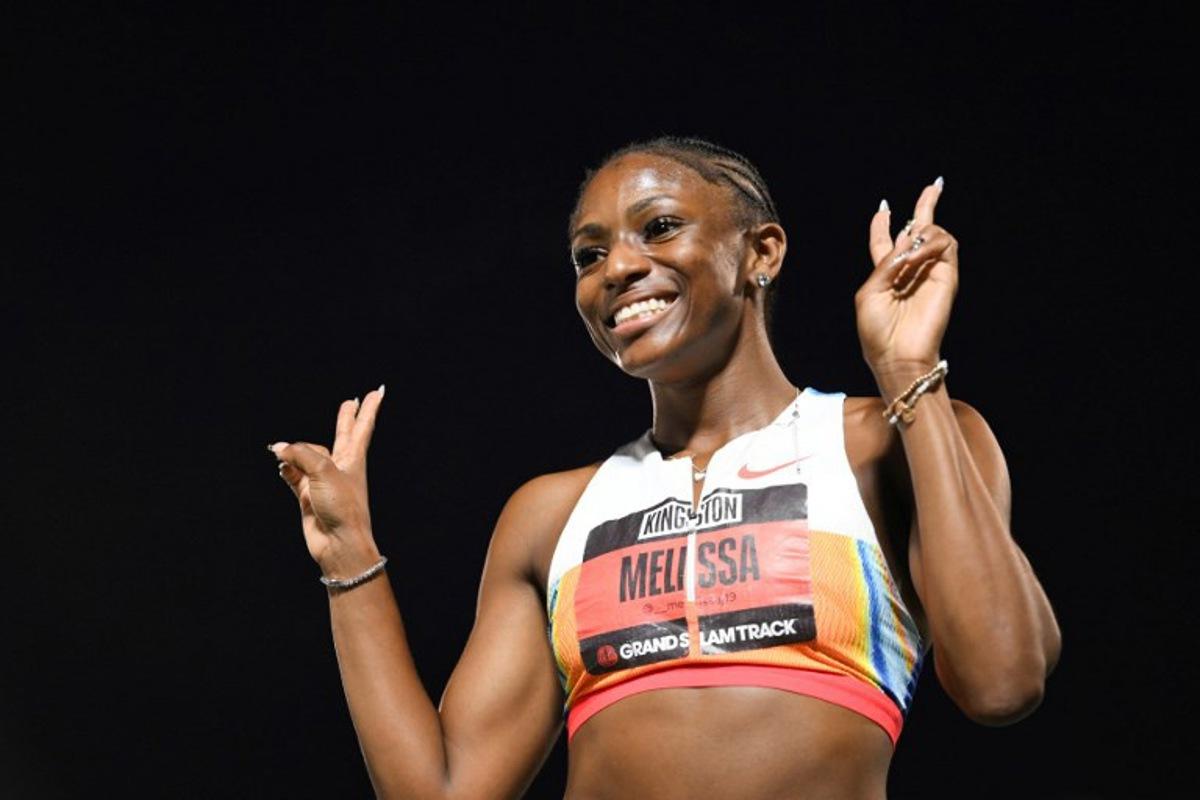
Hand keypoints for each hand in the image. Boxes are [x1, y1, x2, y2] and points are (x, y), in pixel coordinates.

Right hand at [271, 385, 384, 576]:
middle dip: (346, 419)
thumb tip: (279, 449)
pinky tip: (280, 463)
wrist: (339, 543)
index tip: (377, 392)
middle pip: (342, 435)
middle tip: (350, 402)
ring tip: (281, 448)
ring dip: (296, 451)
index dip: (368, 409)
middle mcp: (340, 467)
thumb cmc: (343, 507)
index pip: (362, 427)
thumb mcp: (324, 472)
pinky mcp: (308, 496)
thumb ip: (300, 455)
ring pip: (309, 456)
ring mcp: (324, 481)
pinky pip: (294, 476)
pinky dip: (287, 469)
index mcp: (354, 458)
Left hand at [856, 178, 958, 383]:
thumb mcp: (869, 291)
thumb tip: (909, 245)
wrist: (898, 354)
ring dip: (919, 236)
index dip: (882, 224)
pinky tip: (918, 257)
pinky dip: (930, 244)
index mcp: (885, 275)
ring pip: (932, 233)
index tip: (883, 208)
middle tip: (933, 185)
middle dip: (925, 206)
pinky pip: (945, 244)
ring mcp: (930, 272)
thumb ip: (886, 263)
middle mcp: (910, 270)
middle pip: (918, 230)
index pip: (886, 242)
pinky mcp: (947, 276)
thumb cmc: (877, 330)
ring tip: (908, 259)